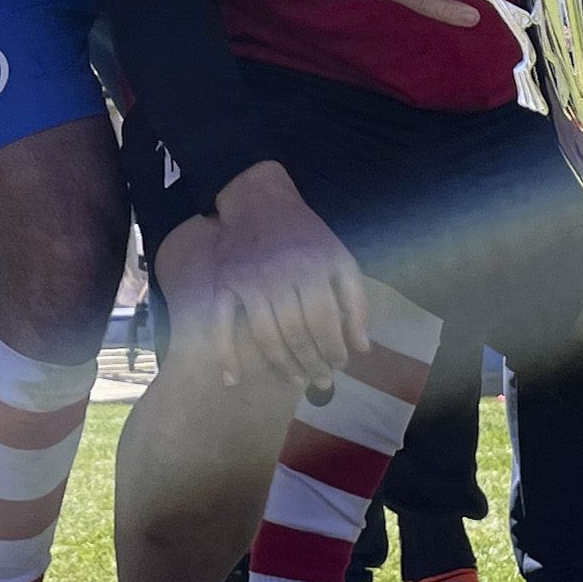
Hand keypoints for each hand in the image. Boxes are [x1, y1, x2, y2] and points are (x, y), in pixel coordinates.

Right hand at [169, 162, 373, 389]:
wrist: (258, 199)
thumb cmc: (305, 233)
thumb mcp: (340, 257)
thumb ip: (355, 300)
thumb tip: (362, 347)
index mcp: (313, 266)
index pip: (325, 321)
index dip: (334, 348)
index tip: (340, 365)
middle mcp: (280, 275)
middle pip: (297, 333)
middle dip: (312, 363)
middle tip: (320, 382)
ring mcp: (248, 281)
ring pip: (266, 336)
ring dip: (283, 364)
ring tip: (297, 380)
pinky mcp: (224, 284)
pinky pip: (220, 324)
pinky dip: (224, 354)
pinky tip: (232, 379)